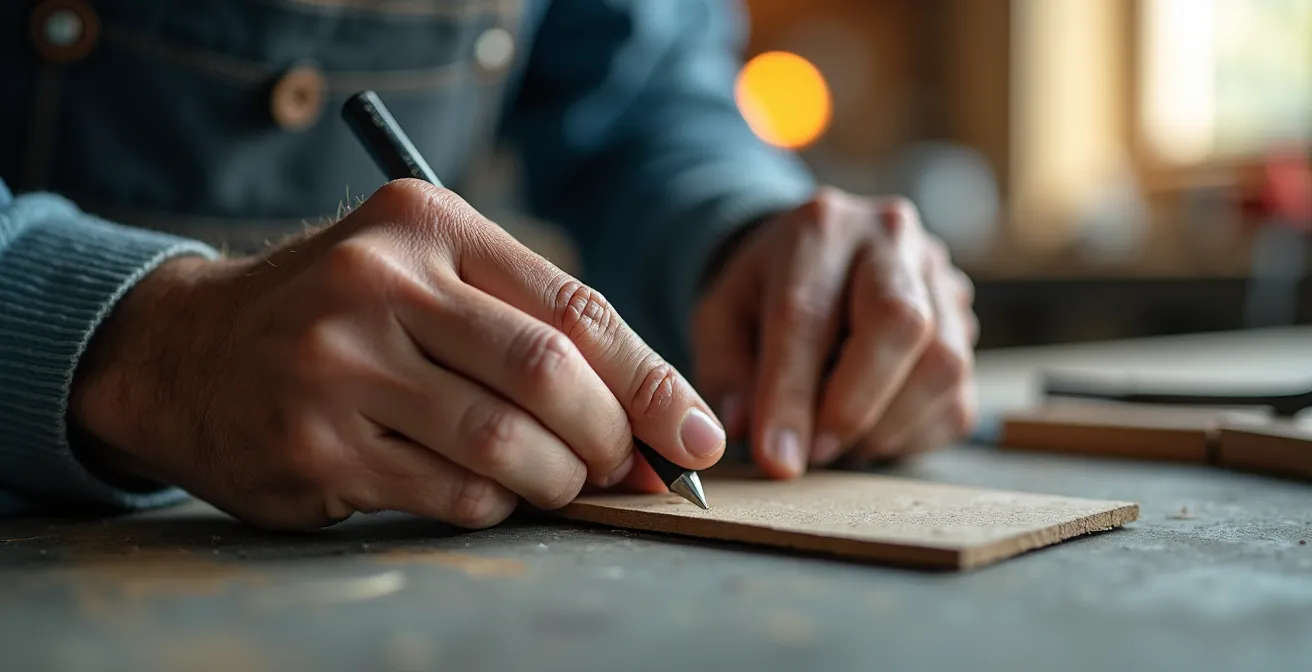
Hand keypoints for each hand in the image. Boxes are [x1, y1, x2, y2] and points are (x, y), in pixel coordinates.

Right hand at [69, 179, 724, 529]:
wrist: (187, 351)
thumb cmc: (342, 313)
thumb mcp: (426, 276)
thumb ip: (529, 326)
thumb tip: (652, 422)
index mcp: (426, 225)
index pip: (573, 306)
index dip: (650, 381)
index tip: (696, 434)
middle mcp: (379, 284)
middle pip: (547, 375)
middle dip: (611, 439)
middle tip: (628, 469)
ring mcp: (339, 366)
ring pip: (504, 446)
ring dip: (557, 481)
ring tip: (559, 481)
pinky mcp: (315, 445)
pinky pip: (452, 493)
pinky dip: (494, 504)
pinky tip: (484, 489)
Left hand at [691, 188, 977, 477]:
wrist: (818, 256)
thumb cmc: (765, 291)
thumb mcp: (720, 318)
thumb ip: (724, 373)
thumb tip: (744, 429)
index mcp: (818, 228)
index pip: (806, 314)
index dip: (791, 395)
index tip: (777, 459)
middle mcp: (891, 240)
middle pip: (900, 323)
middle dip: (854, 406)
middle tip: (816, 453)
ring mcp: (941, 279)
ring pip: (943, 365)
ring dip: (887, 427)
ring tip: (840, 443)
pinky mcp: (967, 325)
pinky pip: (958, 399)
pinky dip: (912, 435)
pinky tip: (872, 432)